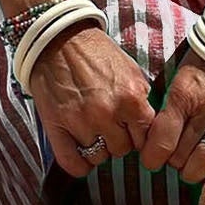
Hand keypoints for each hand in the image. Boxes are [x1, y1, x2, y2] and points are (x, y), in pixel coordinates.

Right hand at [27, 21, 156, 175]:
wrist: (59, 38)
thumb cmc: (96, 53)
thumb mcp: (131, 71)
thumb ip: (141, 99)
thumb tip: (148, 126)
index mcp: (132, 99)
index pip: (146, 138)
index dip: (138, 134)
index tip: (131, 130)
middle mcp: (108, 113)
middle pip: (122, 150)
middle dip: (118, 140)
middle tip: (109, 126)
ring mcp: (81, 122)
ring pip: (99, 157)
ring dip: (97, 149)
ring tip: (92, 132)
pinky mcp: (57, 127)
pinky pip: (72, 163)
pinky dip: (79, 165)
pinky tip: (81, 155)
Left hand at [138, 51, 204, 184]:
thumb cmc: (203, 64)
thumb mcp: (176, 80)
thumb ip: (166, 110)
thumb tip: (152, 142)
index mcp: (184, 95)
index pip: (162, 140)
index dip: (152, 157)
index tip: (152, 159)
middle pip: (182, 155)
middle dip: (172, 162)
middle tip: (173, 158)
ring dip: (194, 171)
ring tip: (191, 167)